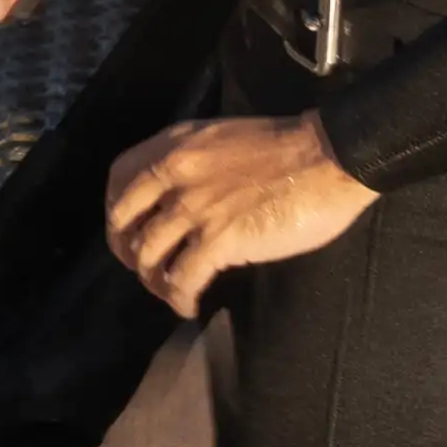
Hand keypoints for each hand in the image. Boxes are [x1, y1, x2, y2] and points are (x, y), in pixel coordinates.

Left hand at [103, 107, 375, 316]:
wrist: (329, 157)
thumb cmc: (287, 148)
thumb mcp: (220, 139)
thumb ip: (192, 163)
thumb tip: (178, 195)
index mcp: (173, 145)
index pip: (119, 177)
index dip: (117, 209)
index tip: (127, 228)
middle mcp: (173, 175)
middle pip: (122, 220)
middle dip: (125, 250)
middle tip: (141, 268)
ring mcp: (194, 208)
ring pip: (148, 254)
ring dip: (153, 281)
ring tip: (169, 293)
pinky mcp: (220, 239)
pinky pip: (182, 278)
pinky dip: (179, 298)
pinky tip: (189, 307)